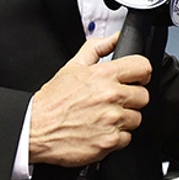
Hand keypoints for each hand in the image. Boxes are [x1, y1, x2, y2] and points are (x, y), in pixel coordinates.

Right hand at [28, 34, 151, 166]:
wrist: (34, 128)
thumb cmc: (52, 100)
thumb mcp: (73, 66)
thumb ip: (98, 47)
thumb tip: (115, 38)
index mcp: (104, 75)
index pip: (143, 67)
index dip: (141, 73)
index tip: (136, 79)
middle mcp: (111, 96)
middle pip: (143, 96)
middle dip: (130, 99)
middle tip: (113, 102)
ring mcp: (112, 120)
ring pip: (136, 118)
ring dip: (123, 119)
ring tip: (103, 117)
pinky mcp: (109, 141)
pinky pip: (127, 138)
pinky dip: (115, 137)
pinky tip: (100, 131)